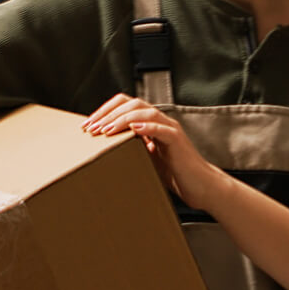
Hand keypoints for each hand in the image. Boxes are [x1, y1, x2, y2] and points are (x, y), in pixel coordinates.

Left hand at [81, 94, 228, 210]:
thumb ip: (130, 148)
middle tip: (91, 127)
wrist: (200, 186)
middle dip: (108, 113)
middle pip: (132, 103)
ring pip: (144, 112)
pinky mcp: (177, 140)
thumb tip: (103, 148)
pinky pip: (160, 128)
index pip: (125, 105)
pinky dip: (146, 127)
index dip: (105, 110)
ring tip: (105, 130)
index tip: (88, 124)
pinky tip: (132, 130)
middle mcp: (161, 121)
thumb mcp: (146, 158)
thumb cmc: (174, 174)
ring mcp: (170, 128)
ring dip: (121, 119)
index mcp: (151, 123)